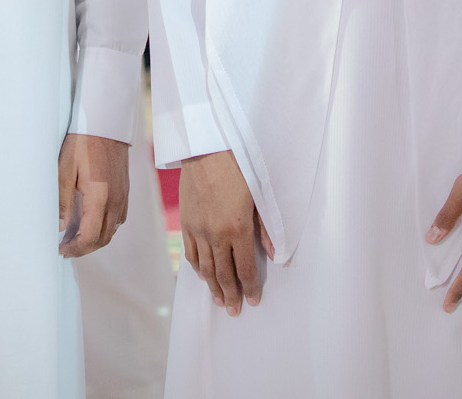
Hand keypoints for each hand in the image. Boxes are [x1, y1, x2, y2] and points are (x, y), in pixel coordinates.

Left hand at [57, 133, 130, 258]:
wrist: (106, 122)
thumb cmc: (82, 143)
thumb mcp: (64, 170)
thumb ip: (61, 201)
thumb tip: (58, 227)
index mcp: (100, 198)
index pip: (90, 237)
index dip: (75, 249)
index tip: (61, 250)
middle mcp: (116, 201)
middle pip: (104, 239)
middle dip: (84, 249)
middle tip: (66, 248)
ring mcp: (123, 196)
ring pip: (113, 230)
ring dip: (96, 239)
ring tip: (75, 237)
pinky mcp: (125, 190)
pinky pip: (119, 218)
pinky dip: (106, 227)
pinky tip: (91, 221)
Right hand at [178, 150, 272, 314]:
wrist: (205, 150)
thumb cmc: (238, 168)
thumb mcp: (259, 196)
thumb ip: (266, 228)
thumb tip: (275, 254)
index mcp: (237, 229)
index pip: (244, 268)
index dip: (250, 287)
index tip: (253, 301)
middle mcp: (216, 234)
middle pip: (223, 274)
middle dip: (231, 294)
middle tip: (235, 311)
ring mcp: (198, 230)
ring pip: (205, 268)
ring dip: (213, 287)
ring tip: (219, 301)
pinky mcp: (186, 222)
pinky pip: (190, 253)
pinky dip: (196, 268)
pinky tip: (202, 276)